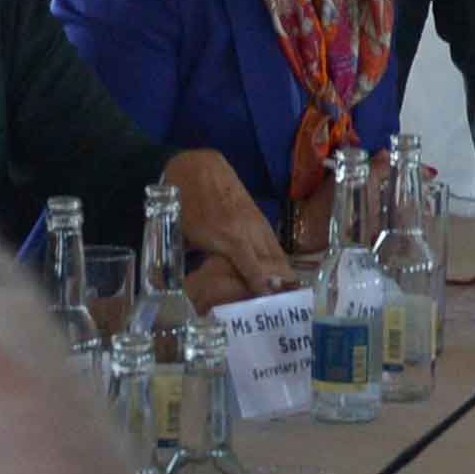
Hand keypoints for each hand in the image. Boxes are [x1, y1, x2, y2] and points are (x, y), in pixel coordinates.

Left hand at [164, 152, 296, 299]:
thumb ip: (191, 258)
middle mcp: (247, 229)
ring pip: (275, 250)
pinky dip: (277, 258)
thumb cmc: (185, 203)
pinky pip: (271, 240)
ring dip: (283, 273)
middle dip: (279, 284)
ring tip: (291, 295)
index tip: (268, 301)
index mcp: (229, 236)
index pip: (252, 266)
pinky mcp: (258, 215)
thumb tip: (192, 284)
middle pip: (271, 261)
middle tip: (286, 307)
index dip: (261, 284)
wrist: (196, 166)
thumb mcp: (183, 234)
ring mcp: (255, 221)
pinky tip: (282, 273)